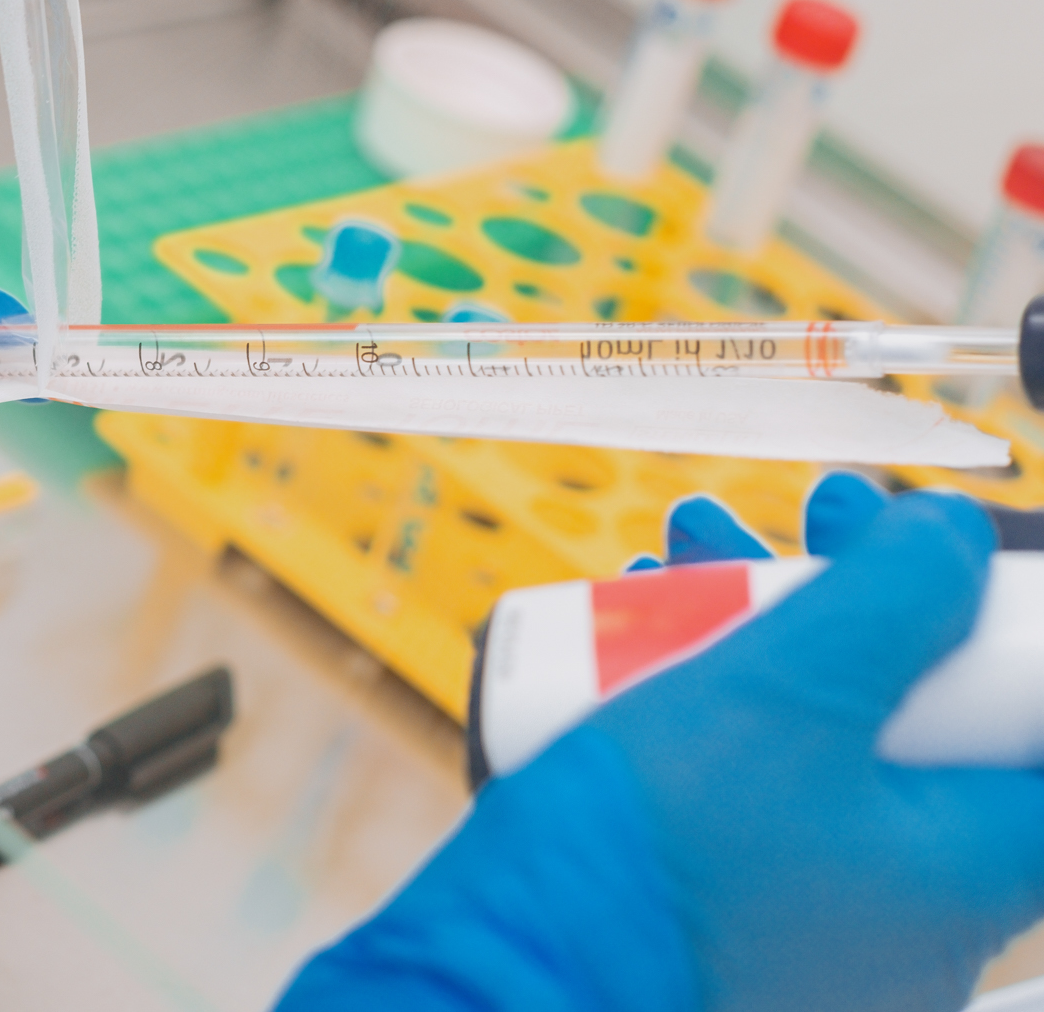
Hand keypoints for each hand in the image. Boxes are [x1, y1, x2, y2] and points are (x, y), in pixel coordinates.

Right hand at [277, 475, 1043, 1011]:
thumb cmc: (654, 862)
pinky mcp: (714, 910)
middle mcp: (909, 907)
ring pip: (813, 737)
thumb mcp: (785, 691)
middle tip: (804, 523)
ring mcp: (809, 916)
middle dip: (850, 592)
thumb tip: (948, 533)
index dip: (994, 621)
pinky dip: (699, 699)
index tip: (931, 555)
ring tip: (685, 550)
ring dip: (760, 627)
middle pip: (917, 712)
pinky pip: (736, 785)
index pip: (1030, 724)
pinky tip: (634, 634)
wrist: (499, 978)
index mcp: (968, 867)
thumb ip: (891, 596)